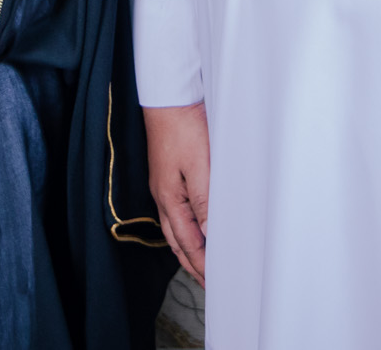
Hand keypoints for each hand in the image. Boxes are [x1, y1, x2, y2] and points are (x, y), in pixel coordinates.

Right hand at [144, 102, 209, 284]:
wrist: (170, 97)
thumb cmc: (183, 128)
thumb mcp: (200, 169)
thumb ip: (206, 205)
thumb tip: (212, 238)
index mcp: (169, 200)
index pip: (188, 244)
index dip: (203, 266)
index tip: (216, 283)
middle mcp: (163, 196)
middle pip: (178, 242)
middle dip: (193, 265)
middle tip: (209, 283)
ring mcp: (164, 186)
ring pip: (176, 228)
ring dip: (190, 248)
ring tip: (204, 263)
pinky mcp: (170, 174)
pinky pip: (178, 212)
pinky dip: (189, 227)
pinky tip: (197, 226)